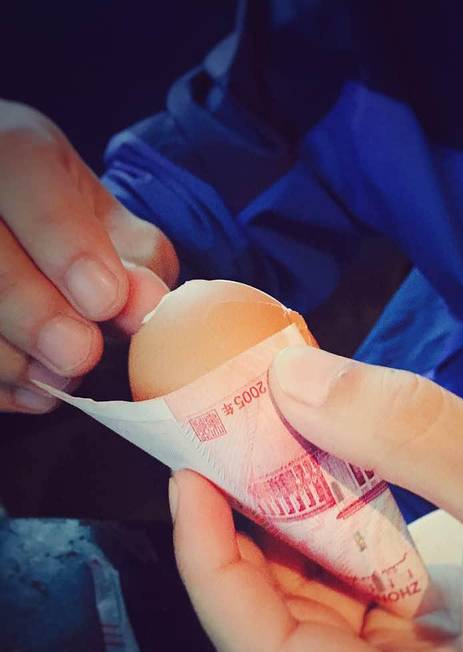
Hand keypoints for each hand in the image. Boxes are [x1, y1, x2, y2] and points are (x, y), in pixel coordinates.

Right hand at [0, 100, 177, 413]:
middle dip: (35, 312)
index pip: (23, 172)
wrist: (16, 227)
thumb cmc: (69, 224)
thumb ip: (134, 258)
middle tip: (80, 353)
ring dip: (14, 358)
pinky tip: (37, 388)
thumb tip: (146, 305)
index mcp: (12, 149)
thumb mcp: (108, 222)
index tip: (105, 300)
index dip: (64, 243)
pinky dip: (2, 382)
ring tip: (63, 377)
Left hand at [170, 345, 462, 651]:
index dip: (212, 572)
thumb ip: (404, 431)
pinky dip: (324, 546)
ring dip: (278, 543)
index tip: (189, 485)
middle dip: (238, 549)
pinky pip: (352, 608)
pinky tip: (317, 491)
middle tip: (215, 463)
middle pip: (283, 645)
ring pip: (313, 626)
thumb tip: (288, 382)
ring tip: (257, 467)